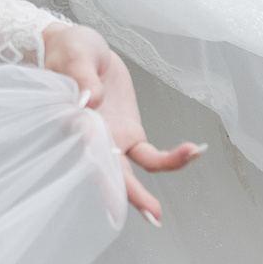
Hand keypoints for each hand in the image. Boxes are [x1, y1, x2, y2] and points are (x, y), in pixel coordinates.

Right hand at [40, 23, 202, 226]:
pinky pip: (150, 155)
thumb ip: (81, 75)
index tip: (112, 186)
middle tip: (151, 214)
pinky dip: (172, 158)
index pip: (86, 147)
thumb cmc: (68, 51)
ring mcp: (113, 139)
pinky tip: (195, 153)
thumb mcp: (73, 54)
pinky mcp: (130, 134)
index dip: (100, 167)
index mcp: (74, 121)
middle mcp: (92, 138)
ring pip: (132, 171)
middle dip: (130, 194)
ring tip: (160, 212)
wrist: (79, 49)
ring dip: (148, 189)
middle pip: (110, 171)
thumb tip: (91, 99)